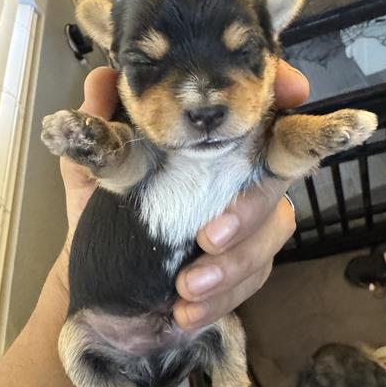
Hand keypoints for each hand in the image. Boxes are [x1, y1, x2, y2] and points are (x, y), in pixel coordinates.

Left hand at [59, 63, 308, 326]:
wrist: (95, 275)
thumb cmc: (99, 207)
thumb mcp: (91, 163)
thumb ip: (99, 123)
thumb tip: (103, 77)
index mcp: (212, 141)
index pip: (260, 107)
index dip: (285, 92)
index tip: (294, 94)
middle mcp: (240, 174)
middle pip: (279, 178)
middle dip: (250, 209)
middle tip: (208, 237)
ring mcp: (250, 222)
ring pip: (274, 232)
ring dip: (234, 264)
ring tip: (187, 286)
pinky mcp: (245, 268)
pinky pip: (254, 279)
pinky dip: (222, 298)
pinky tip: (185, 309)